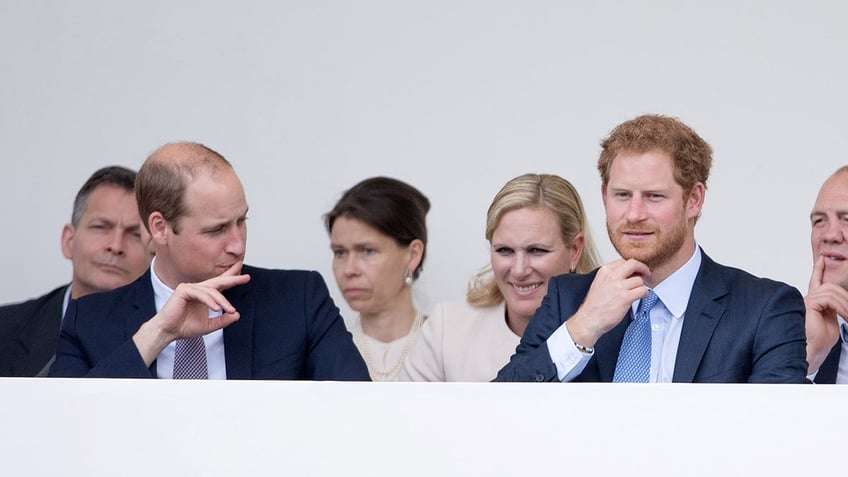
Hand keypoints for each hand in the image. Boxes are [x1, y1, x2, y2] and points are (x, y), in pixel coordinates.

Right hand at [133, 262, 250, 365]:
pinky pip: (201, 294)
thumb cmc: (184, 327)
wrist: (168, 332)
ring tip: (230, 310)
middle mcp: (198, 289)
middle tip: (246, 277)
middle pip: (218, 281)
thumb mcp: (209, 326)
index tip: (245, 276)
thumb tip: (237, 315)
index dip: (232, 279)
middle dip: (232, 278)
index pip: (220, 285)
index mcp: (204, 296)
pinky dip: (210, 301)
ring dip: (222, 300)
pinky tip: (216, 308)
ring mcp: (190, 288)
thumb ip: (223, 320)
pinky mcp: (183, 290)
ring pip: (212, 291)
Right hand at [566, 258, 649, 346]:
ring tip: (638, 292)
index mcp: (604, 271)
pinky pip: (642, 291)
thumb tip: (628, 274)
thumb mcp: (599, 283)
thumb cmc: (594, 305)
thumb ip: (612, 276)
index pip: (624, 261)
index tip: (637, 270)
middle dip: (643, 268)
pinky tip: (640, 297)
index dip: (633, 265)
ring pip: (639, 280)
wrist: (589, 319)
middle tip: (646, 273)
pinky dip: (644, 294)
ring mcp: (619, 286)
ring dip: (641, 286)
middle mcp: (611, 276)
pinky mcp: (625, 297)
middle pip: (633, 264)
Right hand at [804, 255, 847, 373]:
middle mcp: (805, 300)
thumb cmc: (818, 343)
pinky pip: (829, 299)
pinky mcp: (807, 303)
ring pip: (832, 292)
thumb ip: (833, 310)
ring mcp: (805, 300)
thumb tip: (840, 303)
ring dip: (846, 305)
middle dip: (846, 298)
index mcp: (811, 304)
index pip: (815, 282)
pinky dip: (841, 307)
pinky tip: (845, 316)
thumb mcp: (831, 323)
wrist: (809, 352)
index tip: (822, 259)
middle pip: (830, 287)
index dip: (818, 270)